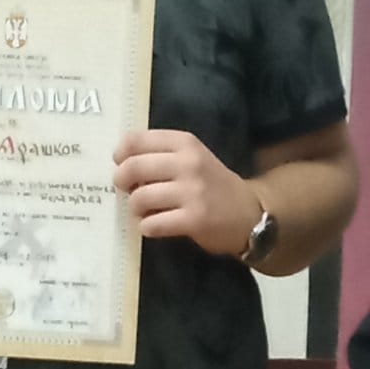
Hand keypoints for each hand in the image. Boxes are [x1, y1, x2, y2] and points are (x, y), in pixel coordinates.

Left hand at [113, 129, 261, 255]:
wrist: (250, 213)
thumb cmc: (213, 184)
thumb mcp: (193, 157)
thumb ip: (161, 154)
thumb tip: (119, 163)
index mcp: (185, 143)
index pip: (135, 140)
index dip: (120, 155)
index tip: (121, 164)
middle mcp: (189, 163)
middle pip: (132, 167)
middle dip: (122, 182)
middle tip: (128, 190)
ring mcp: (192, 192)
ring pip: (139, 198)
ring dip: (135, 208)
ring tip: (144, 211)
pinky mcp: (194, 220)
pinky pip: (152, 224)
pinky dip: (147, 227)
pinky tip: (155, 226)